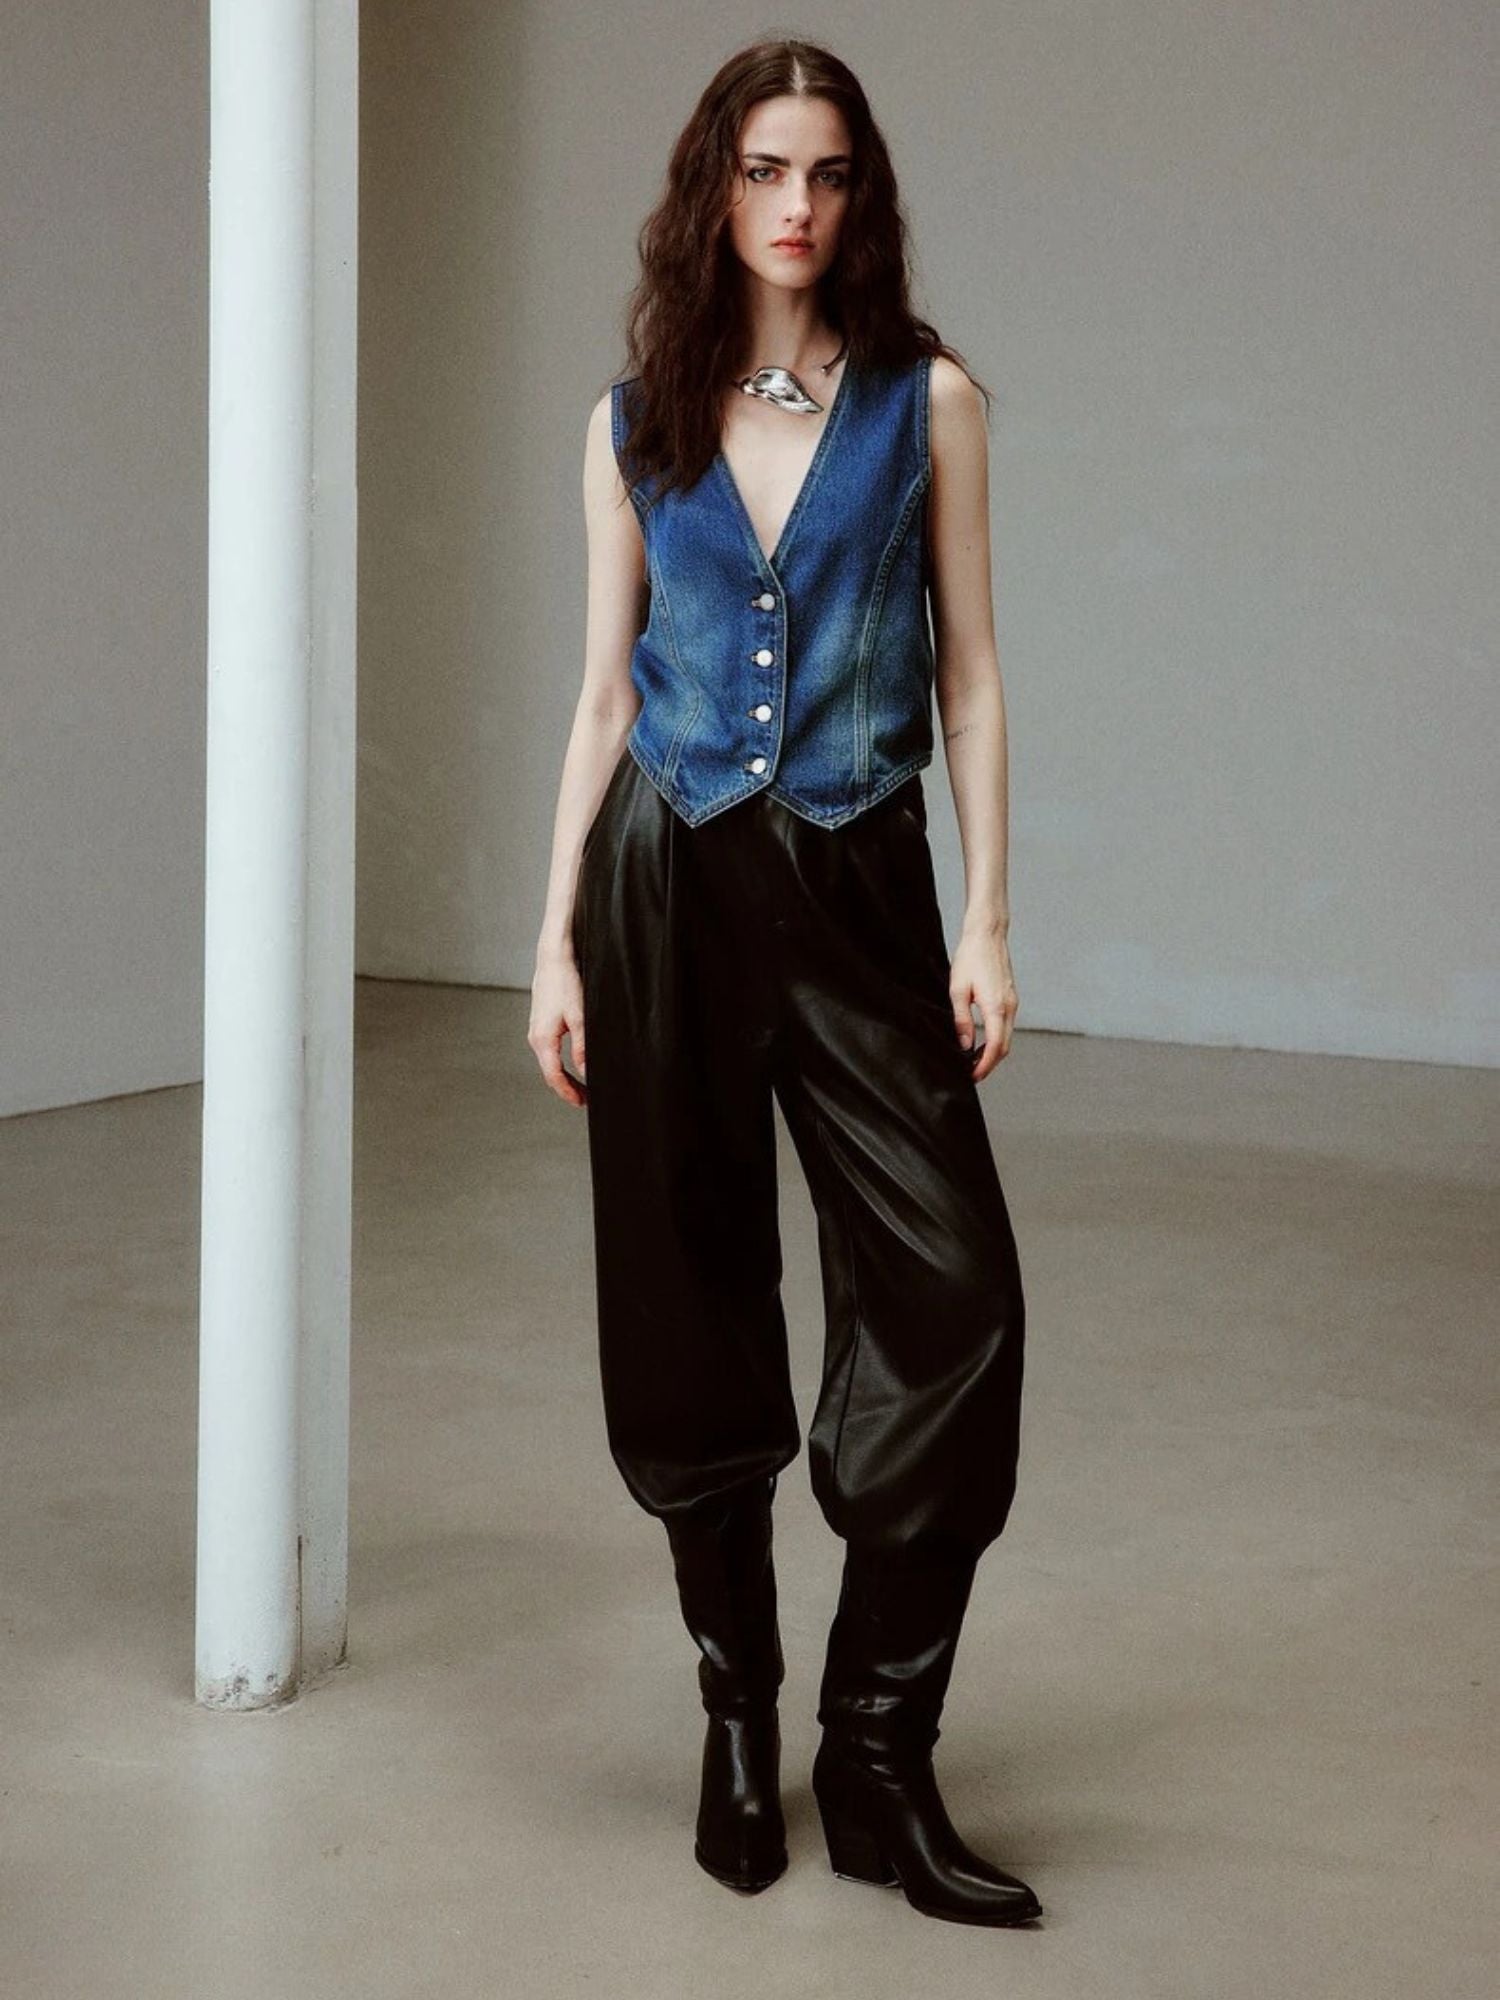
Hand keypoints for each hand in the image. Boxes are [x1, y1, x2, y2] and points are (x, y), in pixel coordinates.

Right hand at [528, 945, 586, 1106]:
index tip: (582, 1103)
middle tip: (585, 1098)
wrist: (553, 958)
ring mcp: (536, 1030)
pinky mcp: (540, 1022)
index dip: (568, 1093)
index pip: (554, 1077)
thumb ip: (582, 1047)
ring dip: (564, 1075)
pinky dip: (560, 1062)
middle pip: (550, 1072)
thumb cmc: (565, 982)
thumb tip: (586, 1071)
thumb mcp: (580, 1018)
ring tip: (582, 1085)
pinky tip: (573, 1062)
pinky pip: (549, 1050)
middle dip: (567, 1088)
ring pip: (550, 1061)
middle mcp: (535, 1037)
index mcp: (543, 1040)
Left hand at [949, 928, 1016, 1082]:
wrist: (987, 935)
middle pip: (1004, 1047)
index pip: (995, 1047)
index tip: (972, 1076)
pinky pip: (1007, 1026)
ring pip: (1007, 1037)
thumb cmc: (971, 957)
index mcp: (997, 1007)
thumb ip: (962, 1020)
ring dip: (993, 1053)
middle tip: (972, 1074)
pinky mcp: (1010, 998)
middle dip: (990, 1064)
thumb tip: (964, 1045)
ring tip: (974, 1061)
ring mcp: (1013, 1002)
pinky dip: (997, 1039)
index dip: (984, 1065)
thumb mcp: (958, 990)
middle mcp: (1010, 1007)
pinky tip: (982, 1042)